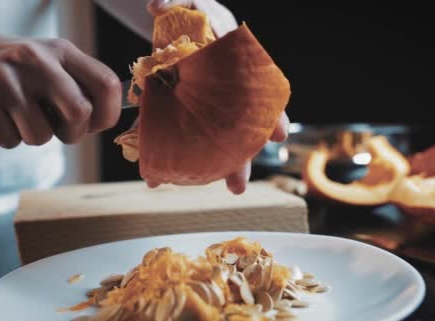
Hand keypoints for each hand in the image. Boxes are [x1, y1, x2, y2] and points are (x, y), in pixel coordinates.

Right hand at [0, 34, 121, 147]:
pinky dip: (9, 138)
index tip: (95, 122)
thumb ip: (83, 86)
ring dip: (35, 136)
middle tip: (59, 128)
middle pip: (79, 115)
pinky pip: (10, 142)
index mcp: (62, 51)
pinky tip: (1, 116)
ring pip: (41, 136)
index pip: (107, 85)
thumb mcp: (54, 62)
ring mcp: (5, 79)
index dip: (109, 114)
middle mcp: (35, 60)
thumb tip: (107, 120)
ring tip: (22, 115)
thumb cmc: (22, 69)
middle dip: (73, 133)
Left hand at [146, 0, 290, 193]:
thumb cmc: (191, 12)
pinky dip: (163, 151)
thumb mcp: (189, 0)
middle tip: (237, 187)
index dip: (270, 115)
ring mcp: (202, 104)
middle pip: (238, 130)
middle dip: (239, 159)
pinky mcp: (176, 109)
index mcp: (235, 66)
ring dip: (205, 166)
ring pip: (211, 140)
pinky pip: (171, 133)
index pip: (260, 94)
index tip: (278, 136)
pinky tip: (155, 173)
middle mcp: (224, 91)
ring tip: (189, 187)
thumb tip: (156, 4)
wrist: (174, 23)